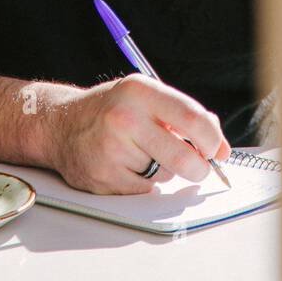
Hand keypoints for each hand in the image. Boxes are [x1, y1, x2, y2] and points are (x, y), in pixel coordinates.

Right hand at [45, 73, 231, 194]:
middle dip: (199, 168)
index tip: (218, 149)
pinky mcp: (103, 177)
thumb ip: (184, 115)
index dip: (213, 140)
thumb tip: (220, 145)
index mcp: (140, 90)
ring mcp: (112, 149)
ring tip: (143, 154)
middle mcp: (125, 117)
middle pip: (183, 157)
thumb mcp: (147, 97)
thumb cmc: (112, 109)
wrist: (61, 124)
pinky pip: (143, 190)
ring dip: (163, 171)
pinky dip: (144, 184)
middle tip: (199, 167)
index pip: (193, 118)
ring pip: (163, 175)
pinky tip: (127, 167)